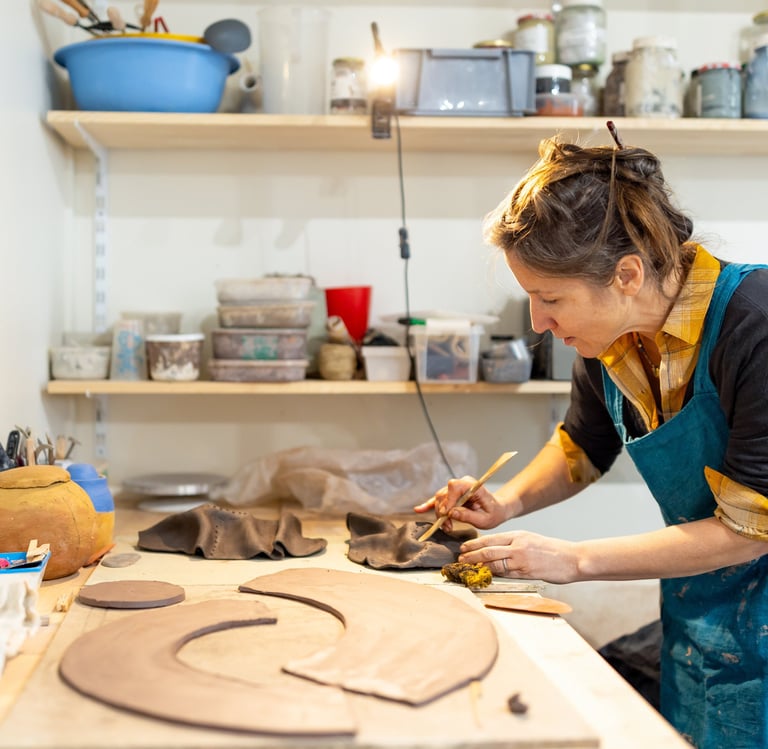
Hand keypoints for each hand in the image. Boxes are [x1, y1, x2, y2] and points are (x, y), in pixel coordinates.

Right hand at [413, 477, 507, 532]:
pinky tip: (419, 510)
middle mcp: (462, 484)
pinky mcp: (451, 496)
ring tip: (447, 527)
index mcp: (472, 485)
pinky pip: (438, 500)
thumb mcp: (486, 519)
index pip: (454, 486)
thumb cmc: (494, 513)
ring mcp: (455, 489)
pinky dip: (429, 505)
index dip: (448, 500)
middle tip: (448, 527)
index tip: (448, 515)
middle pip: (444, 494)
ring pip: (439, 499)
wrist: (497, 509)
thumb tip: (452, 513)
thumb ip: (469, 516)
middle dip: (443, 512)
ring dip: (440, 514)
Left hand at [458, 530, 580, 583]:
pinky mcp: (526, 572)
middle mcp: (517, 545)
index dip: (475, 543)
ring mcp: (521, 559)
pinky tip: (485, 575)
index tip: (464, 547)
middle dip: (471, 554)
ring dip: (479, 565)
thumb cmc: (553, 551)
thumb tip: (497, 551)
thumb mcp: (531, 540)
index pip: (491, 538)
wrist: (573, 558)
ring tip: (467, 567)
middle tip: (460, 558)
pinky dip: (493, 574)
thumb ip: (514, 544)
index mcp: (518, 535)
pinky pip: (505, 573)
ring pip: (494, 561)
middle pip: (488, 549)